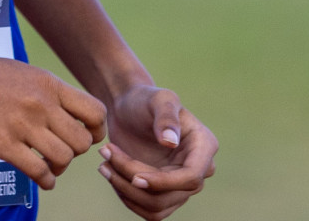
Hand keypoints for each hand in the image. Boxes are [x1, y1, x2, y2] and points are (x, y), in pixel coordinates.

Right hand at [0, 52, 106, 190]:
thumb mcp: (18, 72)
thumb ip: (42, 90)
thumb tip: (60, 108)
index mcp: (47, 82)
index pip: (95, 111)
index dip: (97, 130)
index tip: (87, 137)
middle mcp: (41, 103)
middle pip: (83, 140)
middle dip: (76, 152)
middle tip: (61, 152)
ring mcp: (23, 124)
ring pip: (65, 158)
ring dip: (59, 168)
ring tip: (48, 167)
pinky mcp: (2, 144)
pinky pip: (39, 171)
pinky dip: (45, 181)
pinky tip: (40, 179)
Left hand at [96, 85, 217, 220]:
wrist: (127, 108)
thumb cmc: (144, 100)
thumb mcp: (157, 99)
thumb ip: (166, 116)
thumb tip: (171, 142)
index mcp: (204, 146)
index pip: (190, 177)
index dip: (163, 182)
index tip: (134, 177)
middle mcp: (198, 169)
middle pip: (168, 194)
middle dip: (133, 178)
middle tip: (106, 154)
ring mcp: (181, 185)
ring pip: (156, 207)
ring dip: (125, 190)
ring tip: (104, 164)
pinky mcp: (164, 194)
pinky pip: (148, 210)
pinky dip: (125, 196)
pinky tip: (110, 172)